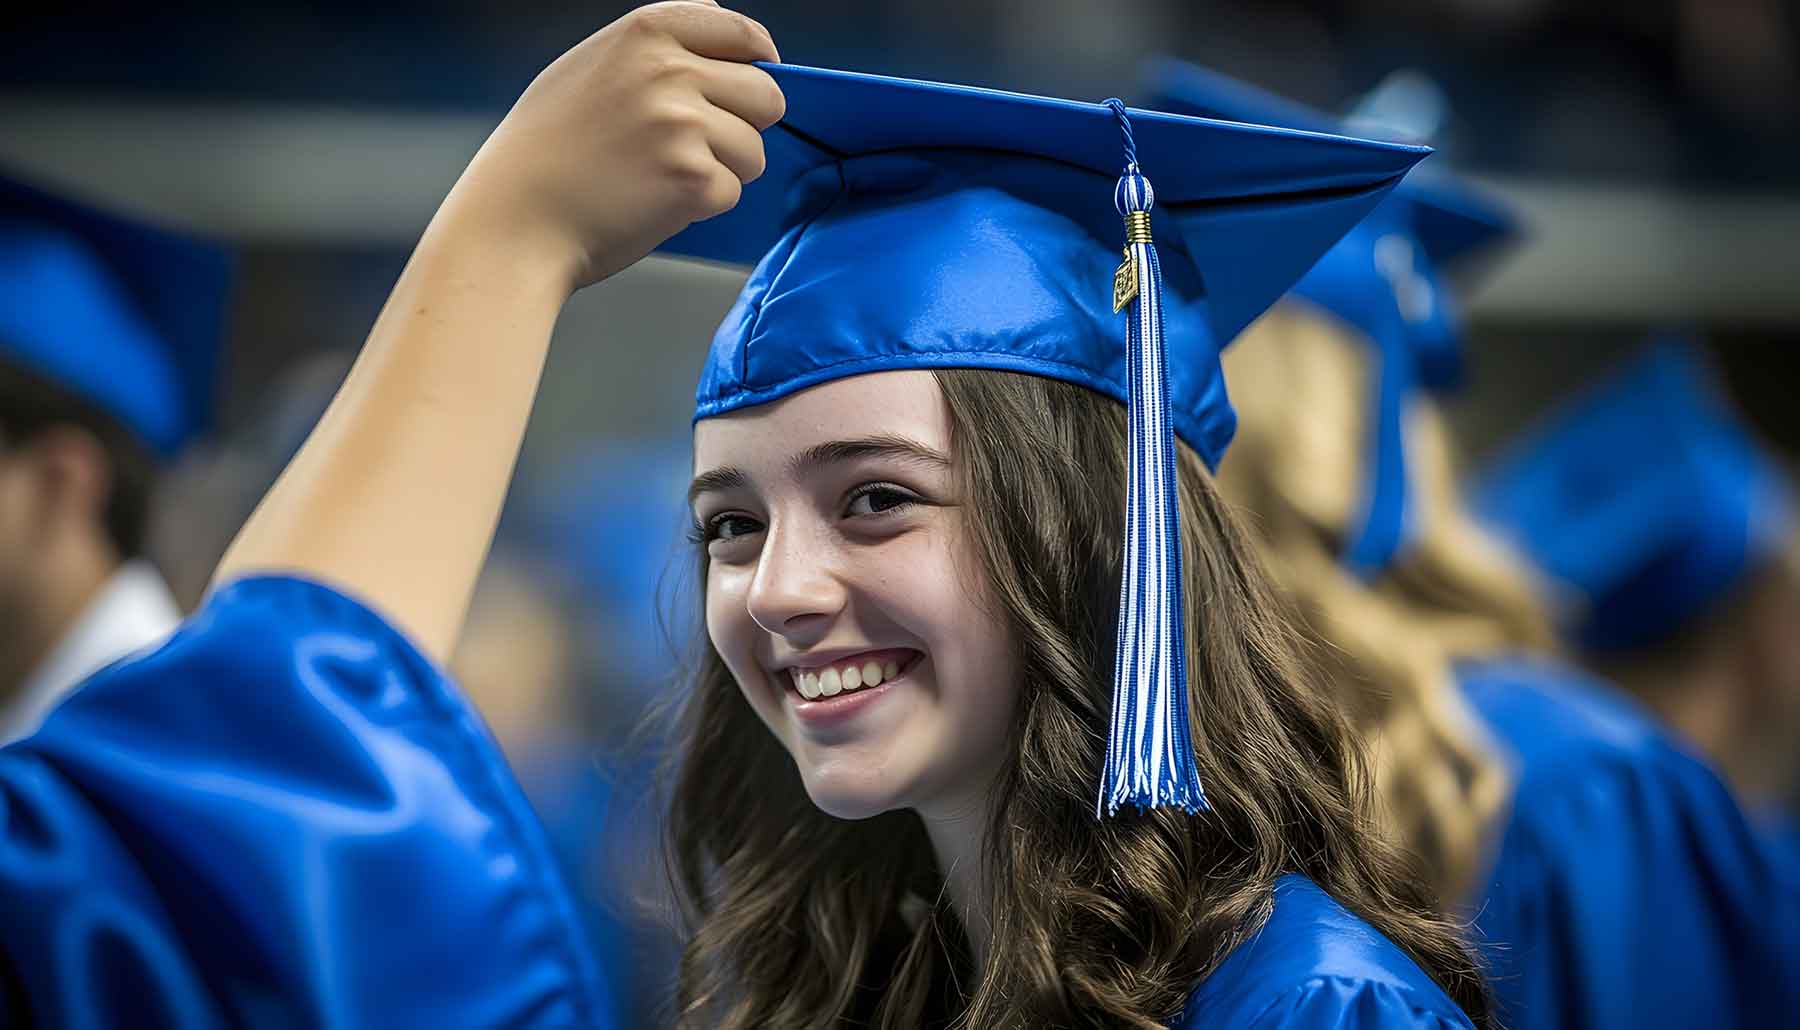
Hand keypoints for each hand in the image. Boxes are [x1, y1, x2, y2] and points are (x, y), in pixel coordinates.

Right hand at [448, 1, 783, 287]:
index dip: (758, 63)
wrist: (515, 220)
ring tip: (663, 177)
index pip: (743, 33)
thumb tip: (720, 23)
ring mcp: (684, 124)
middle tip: (698, 147)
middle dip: (744, 125)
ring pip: (754, 150)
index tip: (752, 83)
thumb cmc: (546, 151)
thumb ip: (656, 44)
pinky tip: (654, 202)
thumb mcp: (590, 64)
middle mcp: (670, 70)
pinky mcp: (692, 179)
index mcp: (646, 31)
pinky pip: (731, 192)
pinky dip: (701, 206)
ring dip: (723, 170)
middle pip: (765, 94)